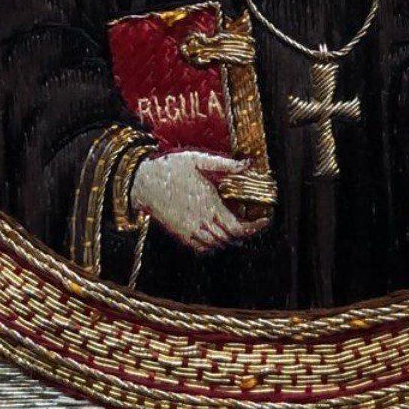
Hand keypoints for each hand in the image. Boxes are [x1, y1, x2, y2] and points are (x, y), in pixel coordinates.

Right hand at [129, 151, 270, 253]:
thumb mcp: (199, 159)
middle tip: (255, 220)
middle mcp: (201, 223)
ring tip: (238, 226)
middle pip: (231, 239)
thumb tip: (248, 163)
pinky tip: (218, 233)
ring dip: (230, 239)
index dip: (255, 228)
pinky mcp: (180, 235)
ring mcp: (189, 232)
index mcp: (209, 205)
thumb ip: (226, 164)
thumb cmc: (171, 168)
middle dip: (246, 232)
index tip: (266, 220)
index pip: (238, 228)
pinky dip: (214, 245)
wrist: (143, 182)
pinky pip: (202, 249)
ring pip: (218, 246)